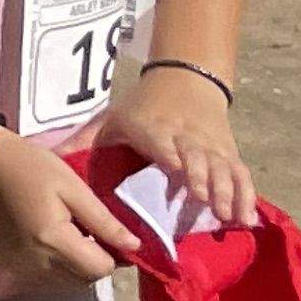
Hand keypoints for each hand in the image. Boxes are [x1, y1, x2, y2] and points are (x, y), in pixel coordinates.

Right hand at [0, 128, 134, 285]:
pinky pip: (42, 276)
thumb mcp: (72, 186)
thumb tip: (134, 246)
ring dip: (75, 266)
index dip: (114, 256)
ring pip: (64, 282)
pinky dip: (54, 265)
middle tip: (93, 233)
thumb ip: (104, 220)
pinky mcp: (5, 262)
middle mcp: (35, 263)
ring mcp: (17, 265)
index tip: (114, 235)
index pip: (100, 269)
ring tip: (72, 236)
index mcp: (53, 241)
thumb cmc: (29, 166)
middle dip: (95, 262)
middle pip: (83, 281)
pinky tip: (49, 239)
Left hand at [100, 65, 254, 229]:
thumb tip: (51, 157)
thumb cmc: (143, 107)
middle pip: (196, 156)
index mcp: (152, 126)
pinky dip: (247, 197)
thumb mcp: (114, 117)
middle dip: (201, 178)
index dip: (168, 152)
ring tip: (228, 218)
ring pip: (222, 167)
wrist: (185, 79)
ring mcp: (210, 145)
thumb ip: (86, 139)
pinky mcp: (227, 153)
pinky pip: (241, 175)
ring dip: (227, 191)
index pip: (161, 139)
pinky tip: (249, 220)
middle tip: (202, 203)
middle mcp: (185, 135)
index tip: (173, 168)